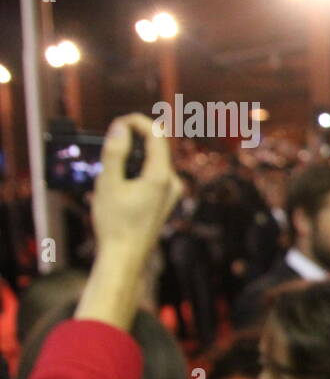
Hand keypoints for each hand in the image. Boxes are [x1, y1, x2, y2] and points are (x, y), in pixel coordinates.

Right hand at [88, 114, 182, 258]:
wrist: (125, 256)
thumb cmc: (115, 223)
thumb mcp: (108, 183)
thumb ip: (115, 153)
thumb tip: (121, 127)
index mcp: (161, 176)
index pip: (156, 135)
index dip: (137, 122)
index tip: (118, 122)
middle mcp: (173, 183)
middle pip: (157, 147)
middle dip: (134, 138)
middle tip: (110, 141)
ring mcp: (172, 193)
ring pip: (155, 161)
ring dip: (135, 155)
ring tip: (112, 165)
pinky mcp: (167, 200)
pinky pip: (155, 175)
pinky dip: (138, 169)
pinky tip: (120, 181)